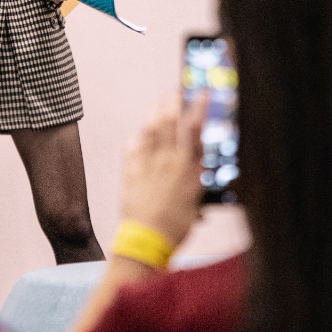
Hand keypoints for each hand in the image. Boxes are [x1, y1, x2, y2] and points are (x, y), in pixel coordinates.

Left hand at [119, 92, 206, 250]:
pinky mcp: (130, 172)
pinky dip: (136, 138)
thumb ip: (195, 183)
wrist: (147, 240)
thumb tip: (197, 175)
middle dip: (173, 101)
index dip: (198, 107)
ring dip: (155, 112)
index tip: (201, 92)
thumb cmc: (176, 228)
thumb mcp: (195, 203)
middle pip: (169, 121)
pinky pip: (131, 147)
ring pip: (150, 129)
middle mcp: (168, 161)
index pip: (194, 129)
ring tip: (160, 103)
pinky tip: (138, 134)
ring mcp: (147, 164)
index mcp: (188, 169)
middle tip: (177, 91)